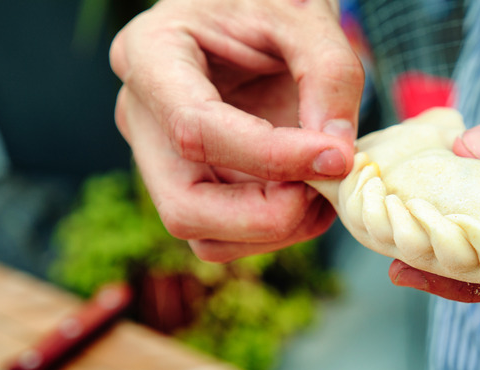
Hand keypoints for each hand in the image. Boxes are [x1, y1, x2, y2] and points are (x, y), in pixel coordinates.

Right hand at [110, 0, 362, 261]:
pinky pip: (227, 235)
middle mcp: (142, 117)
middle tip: (325, 187)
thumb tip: (336, 158)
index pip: (195, 130)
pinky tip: (310, 192)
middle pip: (184, 208)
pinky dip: (277, 229)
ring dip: (277, 229)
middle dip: (267, 216)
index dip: (272, 157)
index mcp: (149, 55)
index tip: (337, 157)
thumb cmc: (268, 1)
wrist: (252, 9)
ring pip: (206, 236)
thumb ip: (330, 75)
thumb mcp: (304, 14)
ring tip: (325, 186)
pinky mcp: (194, 184)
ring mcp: (163, 159)